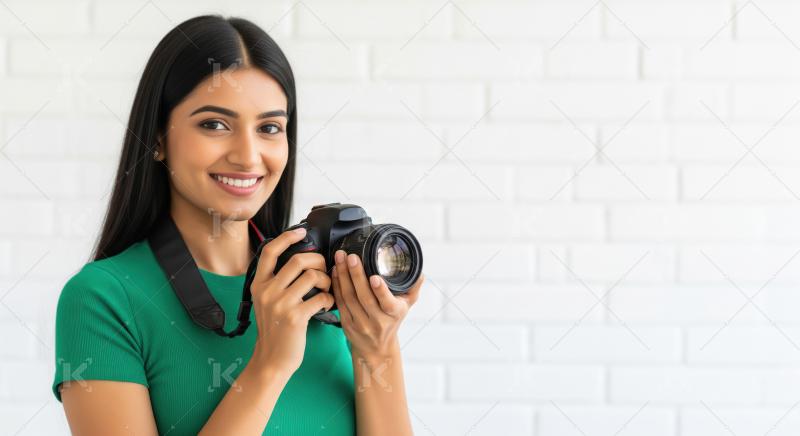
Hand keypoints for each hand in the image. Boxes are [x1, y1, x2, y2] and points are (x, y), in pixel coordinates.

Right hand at [248, 228, 334, 376]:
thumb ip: (276, 282)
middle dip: (318, 261)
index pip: (269, 251)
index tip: (301, 232)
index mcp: (258, 284)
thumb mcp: (266, 302)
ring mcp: (280, 303)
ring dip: (327, 281)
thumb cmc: (274, 329)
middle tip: (325, 270)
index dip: (286, 237)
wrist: (271, 359)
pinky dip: (329, 299)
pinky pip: (321, 297)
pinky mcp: (295, 317)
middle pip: (298, 260)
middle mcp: (267, 291)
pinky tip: (326, 305)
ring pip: (313, 276)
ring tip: (327, 289)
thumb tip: (299, 261)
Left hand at [331, 249, 423, 358]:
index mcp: (394, 313)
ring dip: (343, 276)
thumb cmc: (392, 320)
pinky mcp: (347, 324)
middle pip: (364, 296)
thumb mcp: (407, 305)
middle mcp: (377, 321)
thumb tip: (419, 271)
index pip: (387, 303)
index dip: (380, 290)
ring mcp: (360, 323)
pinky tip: (336, 271)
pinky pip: (340, 302)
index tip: (374, 277)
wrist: (377, 348)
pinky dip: (337, 285)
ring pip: (349, 298)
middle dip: (356, 274)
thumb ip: (413, 287)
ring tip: (340, 258)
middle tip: (351, 257)